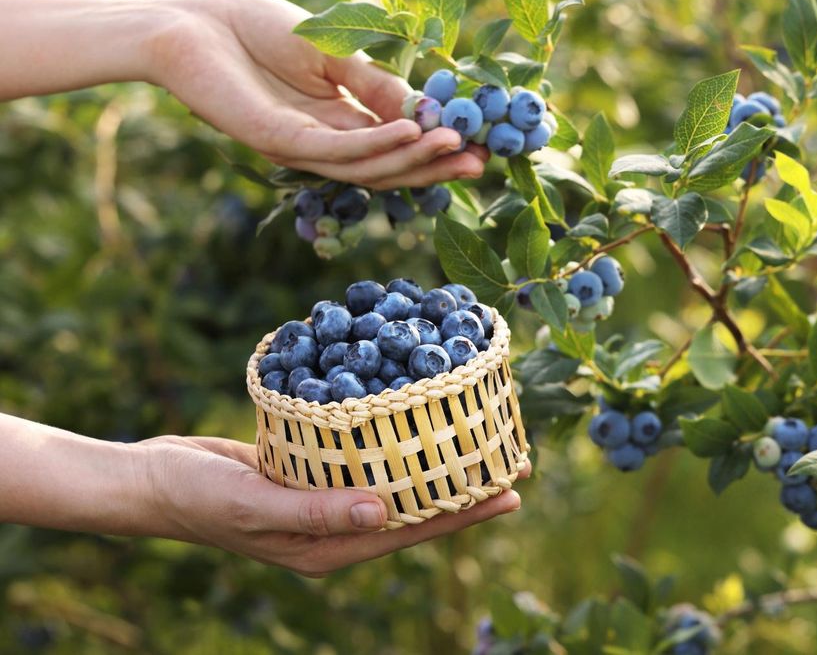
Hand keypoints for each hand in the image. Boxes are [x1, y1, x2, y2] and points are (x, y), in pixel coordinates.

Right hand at [139, 434, 526, 575]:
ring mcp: (325, 497)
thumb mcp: (256, 504)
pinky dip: (394, 439)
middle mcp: (336, 525)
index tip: (510, 492)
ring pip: (394, 477)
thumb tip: (386, 511)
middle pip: (415, 505)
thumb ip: (317, 511)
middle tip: (514, 461)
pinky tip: (414, 417)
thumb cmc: (198, 498)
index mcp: (331, 546)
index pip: (413, 529)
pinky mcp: (311, 469)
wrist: (155, 477)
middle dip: (463, 486)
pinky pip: (365, 455)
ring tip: (476, 438)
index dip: (464, 512)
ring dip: (434, 458)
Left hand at [147, 0, 487, 188]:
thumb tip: (426, 108)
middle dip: (435, 165)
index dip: (435, 147)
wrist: (188, 23)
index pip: (393, 145)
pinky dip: (377, 144)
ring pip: (368, 167)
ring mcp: (300, 146)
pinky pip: (337, 149)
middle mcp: (322, 143)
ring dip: (415, 160)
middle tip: (482, 164)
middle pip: (387, 166)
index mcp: (335, 121)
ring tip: (460, 149)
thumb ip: (375, 81)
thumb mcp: (332, 52)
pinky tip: (412, 133)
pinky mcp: (278, 139)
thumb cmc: (254, 28)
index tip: (479, 144)